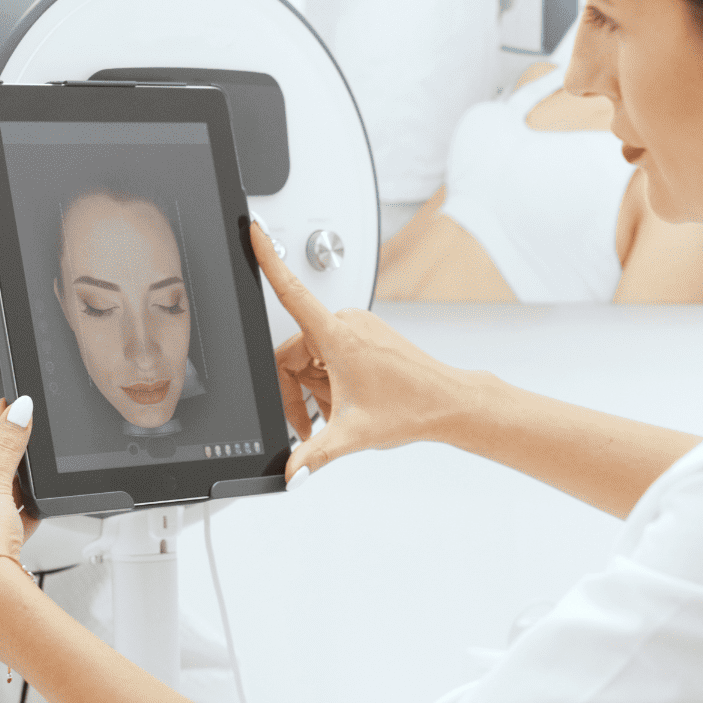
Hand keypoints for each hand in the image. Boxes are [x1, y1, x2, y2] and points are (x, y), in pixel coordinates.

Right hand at [251, 223, 474, 479]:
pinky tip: (351, 400)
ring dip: (317, 389)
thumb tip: (291, 473)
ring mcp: (358, 327)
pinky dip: (331, 381)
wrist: (449, 403)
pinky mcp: (367, 334)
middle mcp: (347, 323)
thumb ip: (314, 455)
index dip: (267, 259)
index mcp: (338, 336)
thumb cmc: (413, 407)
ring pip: (311, 358)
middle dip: (299, 392)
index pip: (291, 291)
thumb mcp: (353, 434)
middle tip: (318, 422)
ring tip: (342, 411)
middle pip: (294, 353)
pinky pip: (329, 355)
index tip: (253, 229)